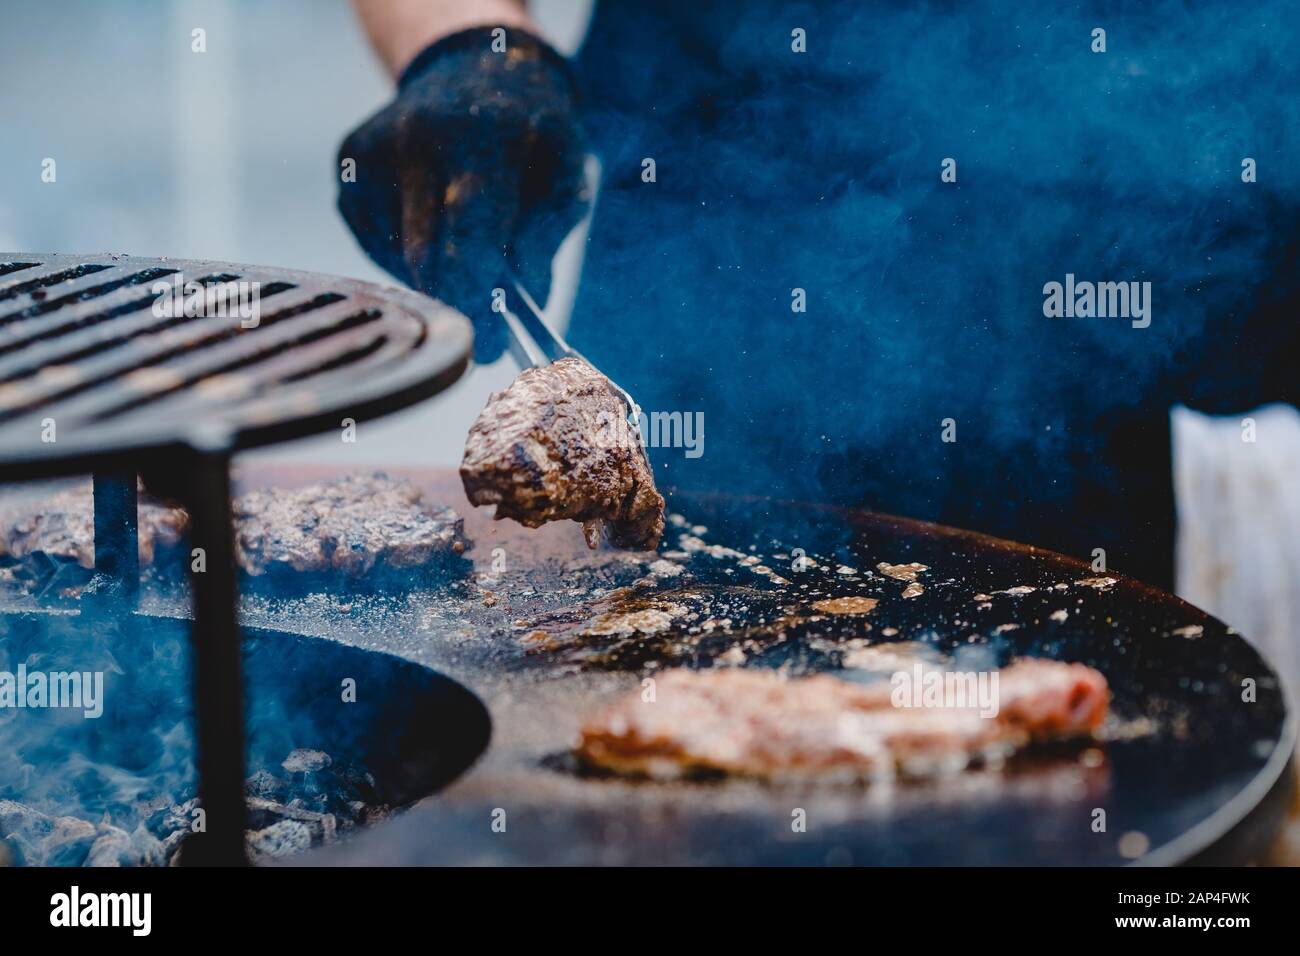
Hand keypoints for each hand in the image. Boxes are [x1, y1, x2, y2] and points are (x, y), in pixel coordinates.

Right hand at [337, 26, 588, 359]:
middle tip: (483, 337)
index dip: (476, 301)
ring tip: (468, 239)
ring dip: (438, 276)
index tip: (487, 348)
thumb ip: (542, 242)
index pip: (468, 236)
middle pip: (425, 257)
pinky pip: (380, 248)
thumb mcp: (562, 178)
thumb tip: (514, 308)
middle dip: (457, 305)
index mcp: (479, 138)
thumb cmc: (529, 137)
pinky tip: (434, 221)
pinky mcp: (348, 174)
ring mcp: (372, 157)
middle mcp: (413, 142)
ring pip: (401, 260)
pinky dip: (412, 256)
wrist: (471, 70)